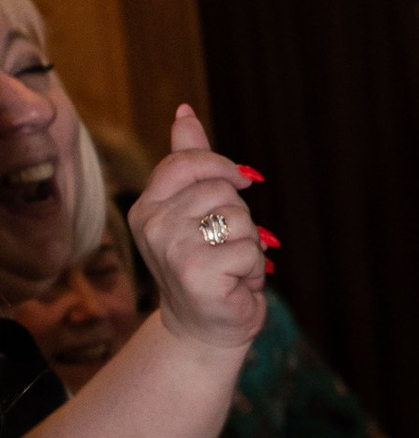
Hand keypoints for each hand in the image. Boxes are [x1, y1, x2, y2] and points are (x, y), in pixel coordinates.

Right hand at [127, 103, 267, 353]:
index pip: (187, 161)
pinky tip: (235, 284)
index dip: (222, 167)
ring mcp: (172, 250)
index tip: (239, 182)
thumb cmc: (204, 264)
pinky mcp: (198, 273)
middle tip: (223, 247)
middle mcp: (152, 226)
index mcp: (146, 206)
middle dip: (239, 218)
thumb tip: (184, 111)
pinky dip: (253, 269)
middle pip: (222, 191)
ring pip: (240, 219)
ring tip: (229, 266)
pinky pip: (249, 249)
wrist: (205, 326)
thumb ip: (188, 161)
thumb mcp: (193, 209)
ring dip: (248, 244)